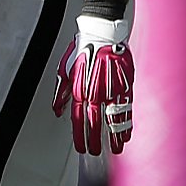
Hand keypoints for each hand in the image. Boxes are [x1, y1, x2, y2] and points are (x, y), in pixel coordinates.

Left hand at [52, 14, 134, 156]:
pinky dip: (128, 123)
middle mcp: (96, 93)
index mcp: (80, 90)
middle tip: (96, 152)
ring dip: (115, 137)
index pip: (78, 120)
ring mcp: (112, 90)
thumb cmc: (82, 50)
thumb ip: (61, 93)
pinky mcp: (126, 85)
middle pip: (96, 124)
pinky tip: (127, 133)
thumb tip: (57, 110)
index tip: (81, 148)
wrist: (103, 33)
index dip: (80, 136)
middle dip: (96, 141)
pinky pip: (127, 109)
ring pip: (114, 119)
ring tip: (116, 150)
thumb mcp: (64, 70)